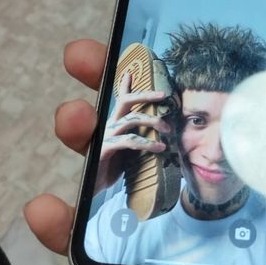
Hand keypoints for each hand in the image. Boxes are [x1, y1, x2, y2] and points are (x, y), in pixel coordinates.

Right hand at [95, 71, 169, 193]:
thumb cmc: (114, 170)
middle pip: (124, 100)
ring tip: (169, 128)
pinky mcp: (102, 152)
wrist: (96, 193)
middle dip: (142, 93)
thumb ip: (141, 138)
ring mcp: (103, 138)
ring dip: (152, 121)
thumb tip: (168, 128)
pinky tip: (160, 148)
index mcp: (114, 122)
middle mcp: (106, 126)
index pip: (120, 98)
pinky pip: (128, 141)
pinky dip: (146, 143)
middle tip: (161, 92)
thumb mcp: (130, 152)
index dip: (126, 84)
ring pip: (130, 119)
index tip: (133, 71)